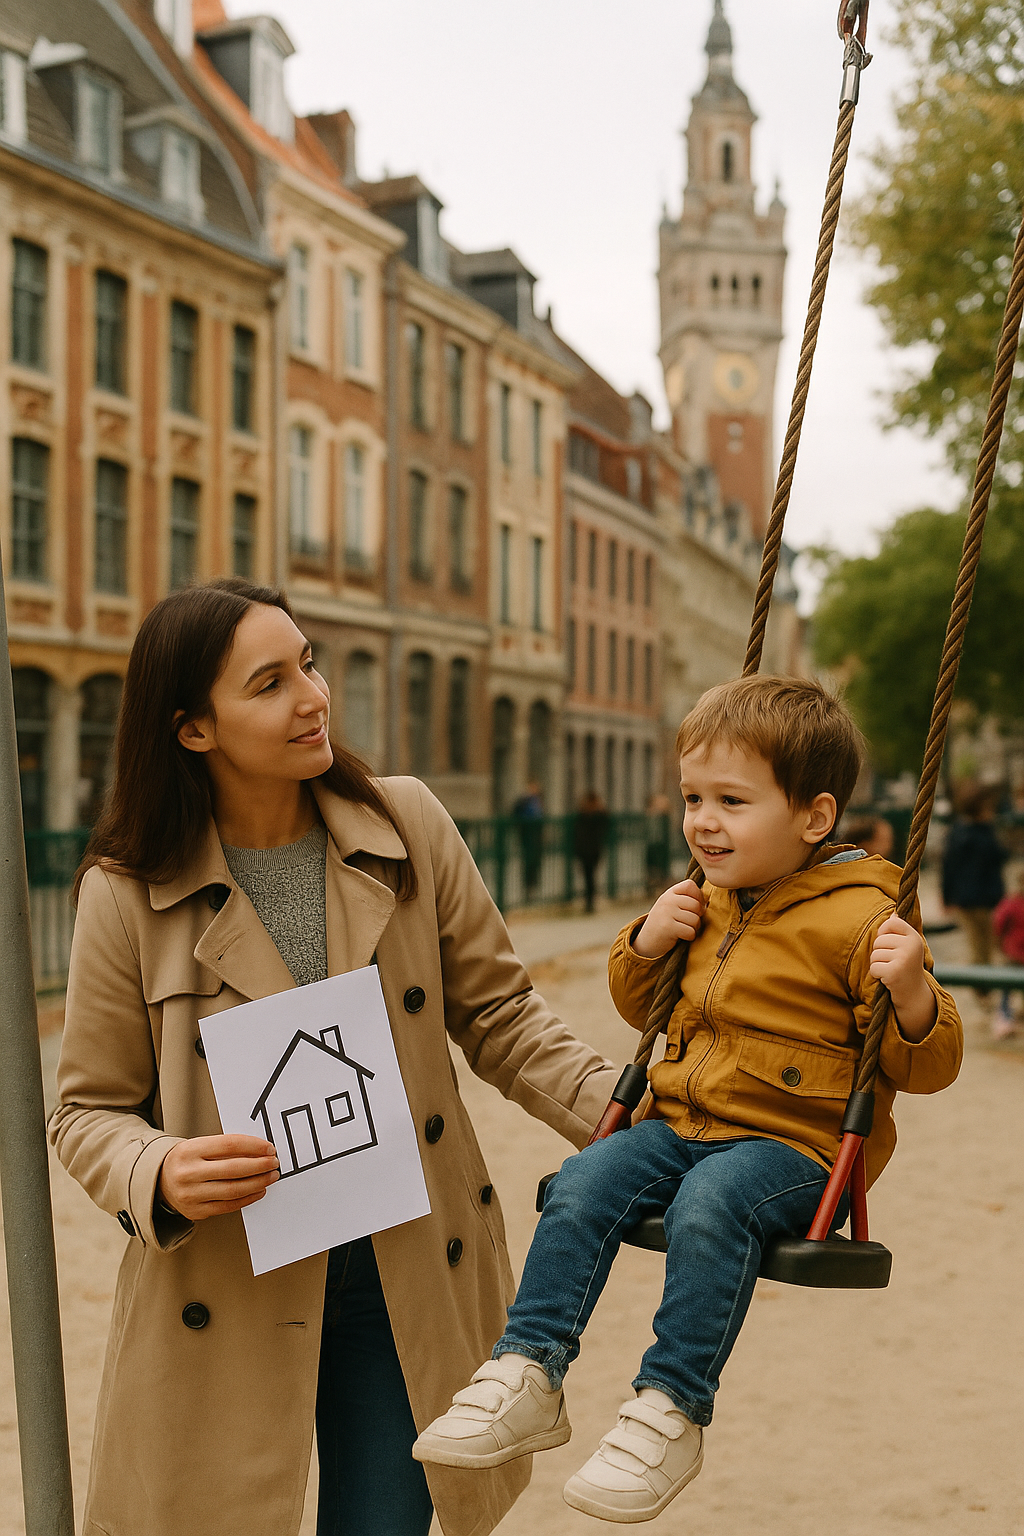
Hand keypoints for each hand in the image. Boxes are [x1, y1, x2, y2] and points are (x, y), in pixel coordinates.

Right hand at [157, 1134, 279, 1221]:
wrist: (158, 1181)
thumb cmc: (186, 1160)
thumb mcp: (198, 1146)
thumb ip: (224, 1148)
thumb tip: (260, 1151)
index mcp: (189, 1150)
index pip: (229, 1145)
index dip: (253, 1146)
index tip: (269, 1148)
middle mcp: (188, 1173)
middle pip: (233, 1169)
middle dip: (259, 1165)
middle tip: (274, 1162)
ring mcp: (191, 1195)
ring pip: (233, 1190)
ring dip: (257, 1183)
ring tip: (271, 1176)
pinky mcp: (196, 1211)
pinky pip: (228, 1206)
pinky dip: (247, 1198)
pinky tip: (259, 1190)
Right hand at [633, 880, 704, 958]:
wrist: (647, 940)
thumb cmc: (665, 922)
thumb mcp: (672, 906)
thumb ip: (686, 900)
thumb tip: (706, 903)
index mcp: (670, 893)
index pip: (690, 885)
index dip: (698, 896)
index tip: (694, 907)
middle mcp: (667, 901)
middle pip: (696, 905)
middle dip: (697, 916)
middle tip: (690, 922)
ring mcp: (666, 913)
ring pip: (695, 919)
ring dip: (694, 928)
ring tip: (684, 929)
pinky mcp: (668, 927)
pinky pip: (690, 931)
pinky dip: (689, 937)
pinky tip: (680, 936)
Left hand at [869, 914, 936, 1041]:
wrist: (914, 994)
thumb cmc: (906, 966)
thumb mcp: (906, 946)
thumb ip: (899, 931)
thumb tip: (893, 913)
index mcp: (914, 937)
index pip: (891, 923)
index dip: (884, 932)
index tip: (889, 944)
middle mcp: (911, 946)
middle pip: (879, 941)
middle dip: (879, 953)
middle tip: (892, 963)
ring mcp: (904, 959)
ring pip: (874, 954)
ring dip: (878, 964)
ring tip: (891, 970)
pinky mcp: (894, 972)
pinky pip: (873, 968)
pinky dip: (876, 975)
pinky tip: (888, 978)